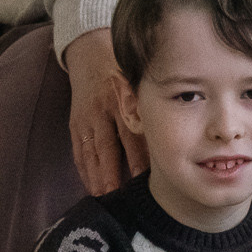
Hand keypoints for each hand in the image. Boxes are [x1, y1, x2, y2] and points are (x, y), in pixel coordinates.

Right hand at [64, 29, 146, 194]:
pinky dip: (84, 170)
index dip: (137, 156)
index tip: (144, 177)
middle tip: (119, 194)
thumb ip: (152, 110)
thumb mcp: (140, 86)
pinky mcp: (75, 124)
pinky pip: (79, 151)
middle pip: (108, 146)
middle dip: (112, 172)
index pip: (131, 133)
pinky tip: (91, 186)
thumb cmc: (125, 76)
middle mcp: (104, 110)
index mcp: (124, 100)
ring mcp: (86, 118)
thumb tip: (176, 141)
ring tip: (103, 197)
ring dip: (96, 176)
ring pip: (91, 152)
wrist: (91, 55)